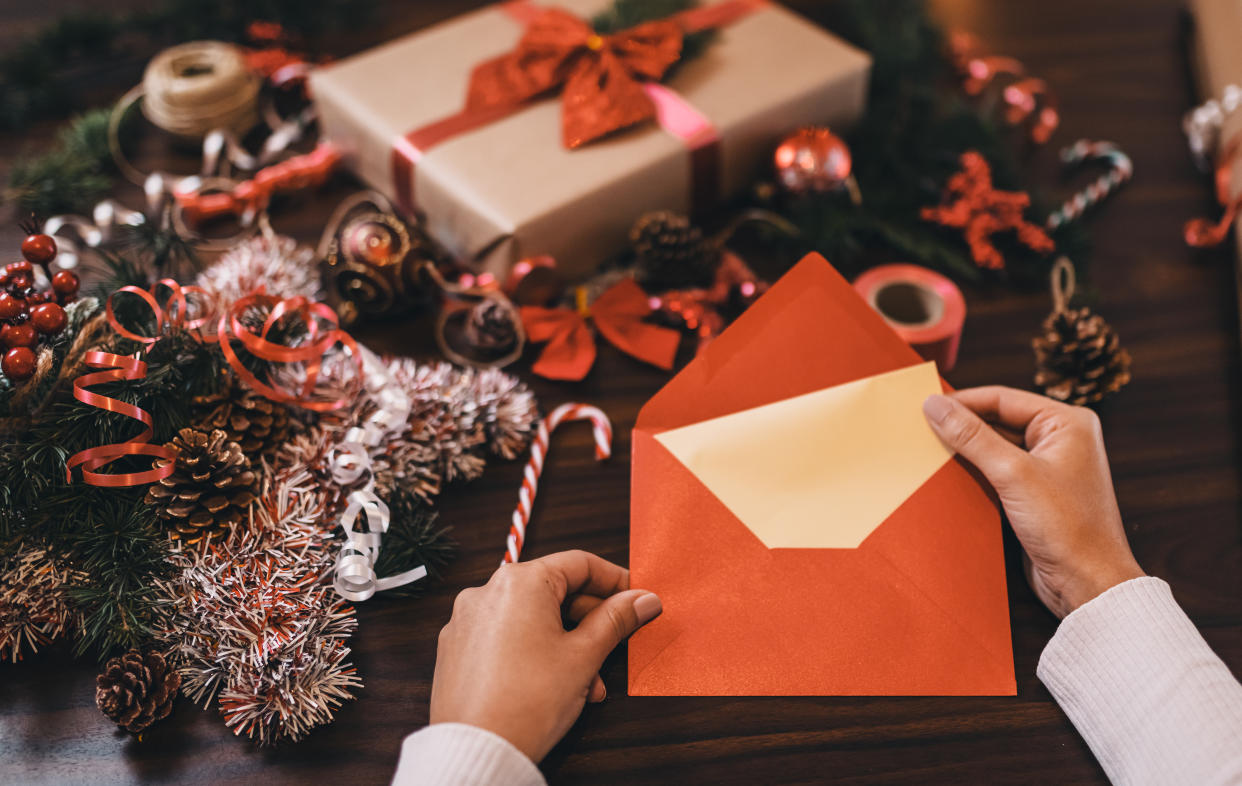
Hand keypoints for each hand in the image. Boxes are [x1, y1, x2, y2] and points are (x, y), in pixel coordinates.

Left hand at [430, 550, 661, 761]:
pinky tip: (555, 683)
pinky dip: (535, 651)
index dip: (614, 580)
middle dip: (591, 621)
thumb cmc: (527, 702)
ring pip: (532, 618)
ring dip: (566, 643)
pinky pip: (506, 637)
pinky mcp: (456, 648)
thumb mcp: (584, 656)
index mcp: (520, 582)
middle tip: (617, 643)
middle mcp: (487, 591)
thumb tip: (642, 599)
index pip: (579, 564)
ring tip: (589, 682)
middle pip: (554, 591)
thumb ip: (616, 620)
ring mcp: (467, 620)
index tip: (636, 597)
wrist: (478, 750)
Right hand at [923, 387, 1143, 618]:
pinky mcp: (1035, 493)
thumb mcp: (1012, 473)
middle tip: (920, 427)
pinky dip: (973, 471)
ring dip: (965, 450)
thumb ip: (971, 436)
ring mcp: (1048, 467)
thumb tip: (934, 405)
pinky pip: (997, 471)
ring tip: (928, 449)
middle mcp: (1060, 440)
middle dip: (961, 425)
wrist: (1087, 584)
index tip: (924, 405)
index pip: (1002, 398)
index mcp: (1067, 423)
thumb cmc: (1067, 528)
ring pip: (995, 446)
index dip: (962, 401)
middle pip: (997, 419)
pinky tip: (948, 475)